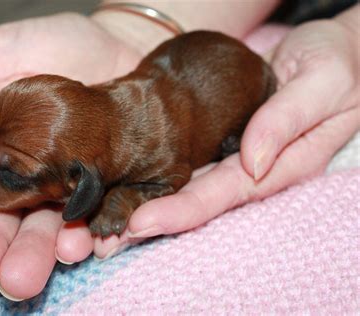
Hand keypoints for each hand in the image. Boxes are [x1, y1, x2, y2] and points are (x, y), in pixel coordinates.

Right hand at [0, 13, 142, 299]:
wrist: (122, 46)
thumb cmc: (61, 44)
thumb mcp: (1, 55)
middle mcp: (23, 174)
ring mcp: (63, 184)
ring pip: (42, 228)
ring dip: (31, 255)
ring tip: (22, 278)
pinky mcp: (100, 186)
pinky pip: (90, 216)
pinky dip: (83, 235)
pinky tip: (76, 248)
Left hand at [83, 7, 358, 257]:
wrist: (330, 52)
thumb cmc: (337, 63)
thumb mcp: (323, 83)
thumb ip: (289, 119)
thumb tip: (253, 159)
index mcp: (285, 164)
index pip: (228, 193)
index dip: (185, 211)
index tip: (142, 222)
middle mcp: (255, 167)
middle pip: (201, 200)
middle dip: (155, 220)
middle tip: (108, 241)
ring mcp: (236, 154)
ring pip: (189, 185)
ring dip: (148, 204)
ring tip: (106, 222)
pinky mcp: (221, 138)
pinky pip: (188, 159)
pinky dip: (156, 175)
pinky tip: (126, 183)